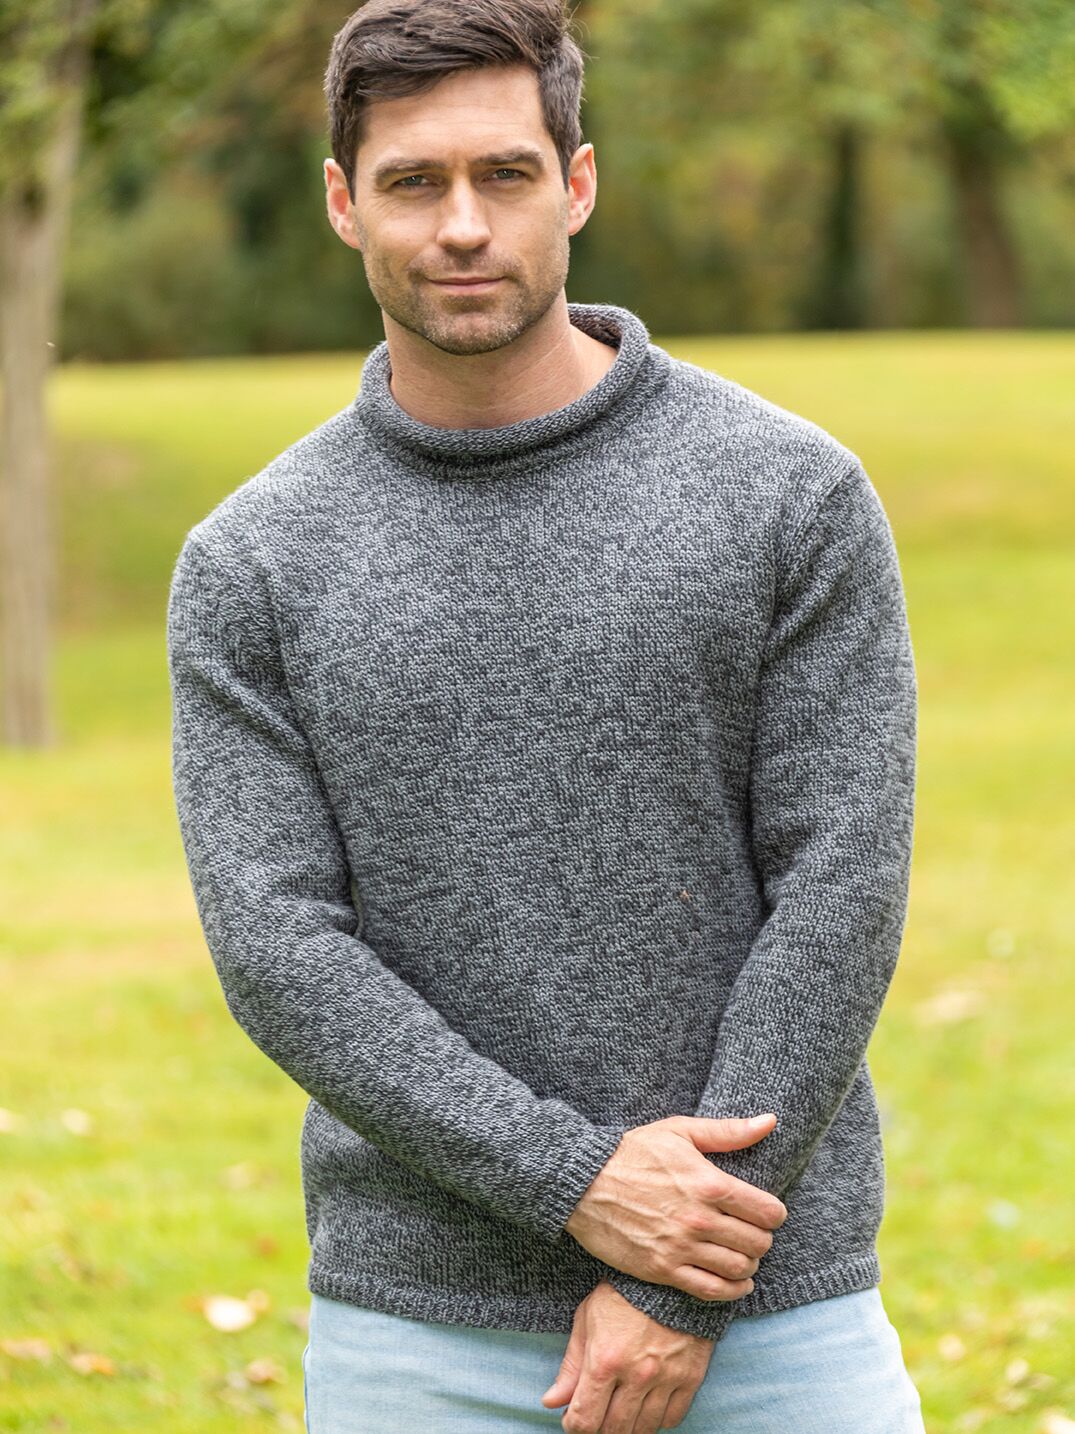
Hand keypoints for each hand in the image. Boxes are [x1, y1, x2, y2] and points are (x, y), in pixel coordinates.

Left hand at [540, 1279, 714, 1431]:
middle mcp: (636, 1375)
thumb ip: (570, 1366)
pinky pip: (672, 1419)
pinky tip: (647, 1406)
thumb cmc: (621, 1295)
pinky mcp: (690, 1378)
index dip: (574, 1426)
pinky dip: (657, 1420)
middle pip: (614, 1430)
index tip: (573, 1418)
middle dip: (600, 1428)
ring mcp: (665, 1379)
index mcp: (604, 1361)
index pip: (584, 1420)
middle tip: (598, 1414)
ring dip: (628, 1427)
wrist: (669, 1277)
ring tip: (621, 1410)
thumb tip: (551, 1402)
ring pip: (644, 1429)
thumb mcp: (587, 1320)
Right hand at [565, 1113, 785, 1301]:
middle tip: (754, 1233)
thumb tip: (771, 1122)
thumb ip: (728, 1131)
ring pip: (739, 1269)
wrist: (582, 1184)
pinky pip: (711, 1291)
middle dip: (763, 1239)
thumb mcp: (679, 1131)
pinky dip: (732, 1291)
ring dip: (749, 1265)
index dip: (775, 1214)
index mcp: (708, 1183)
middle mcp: (699, 1219)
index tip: (768, 1212)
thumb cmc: (632, 1152)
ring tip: (743, 1255)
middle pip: (758, 1243)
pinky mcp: (663, 1270)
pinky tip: (735, 1283)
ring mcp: (681, 1248)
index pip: (767, 1211)